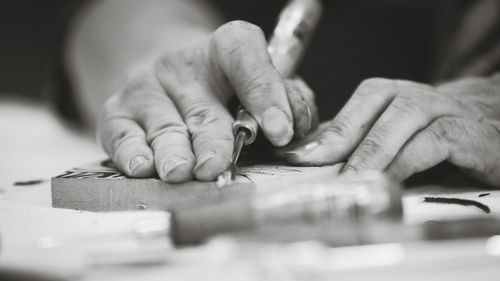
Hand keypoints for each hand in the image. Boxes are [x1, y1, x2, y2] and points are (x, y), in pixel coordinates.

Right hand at [97, 21, 317, 181]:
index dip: (264, 91)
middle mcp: (182, 66)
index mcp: (224, 50)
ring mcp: (146, 87)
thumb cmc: (222, 89)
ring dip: (173, 152)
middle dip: (212, 141)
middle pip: (203, 108)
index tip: (281, 130)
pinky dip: (132, 154)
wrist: (168, 78)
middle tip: (217, 164)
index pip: (243, 54)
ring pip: (164, 127)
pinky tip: (144, 166)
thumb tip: (293, 128)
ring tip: (181, 172)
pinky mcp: (117, 112)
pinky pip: (123, 135)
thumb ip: (284, 101)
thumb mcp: (256, 85)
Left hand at [284, 76, 499, 185]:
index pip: (359, 103)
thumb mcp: (393, 138)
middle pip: (379, 103)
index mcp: (397, 95)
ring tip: (351, 179)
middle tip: (315, 166)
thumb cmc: (435, 139)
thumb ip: (358, 144)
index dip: (327, 129)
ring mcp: (451, 110)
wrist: (496, 131)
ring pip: (408, 117)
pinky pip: (441, 138)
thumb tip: (312, 158)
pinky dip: (411, 159)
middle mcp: (421, 96)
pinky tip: (392, 181)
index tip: (297, 155)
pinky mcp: (478, 135)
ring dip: (375, 150)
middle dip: (343, 137)